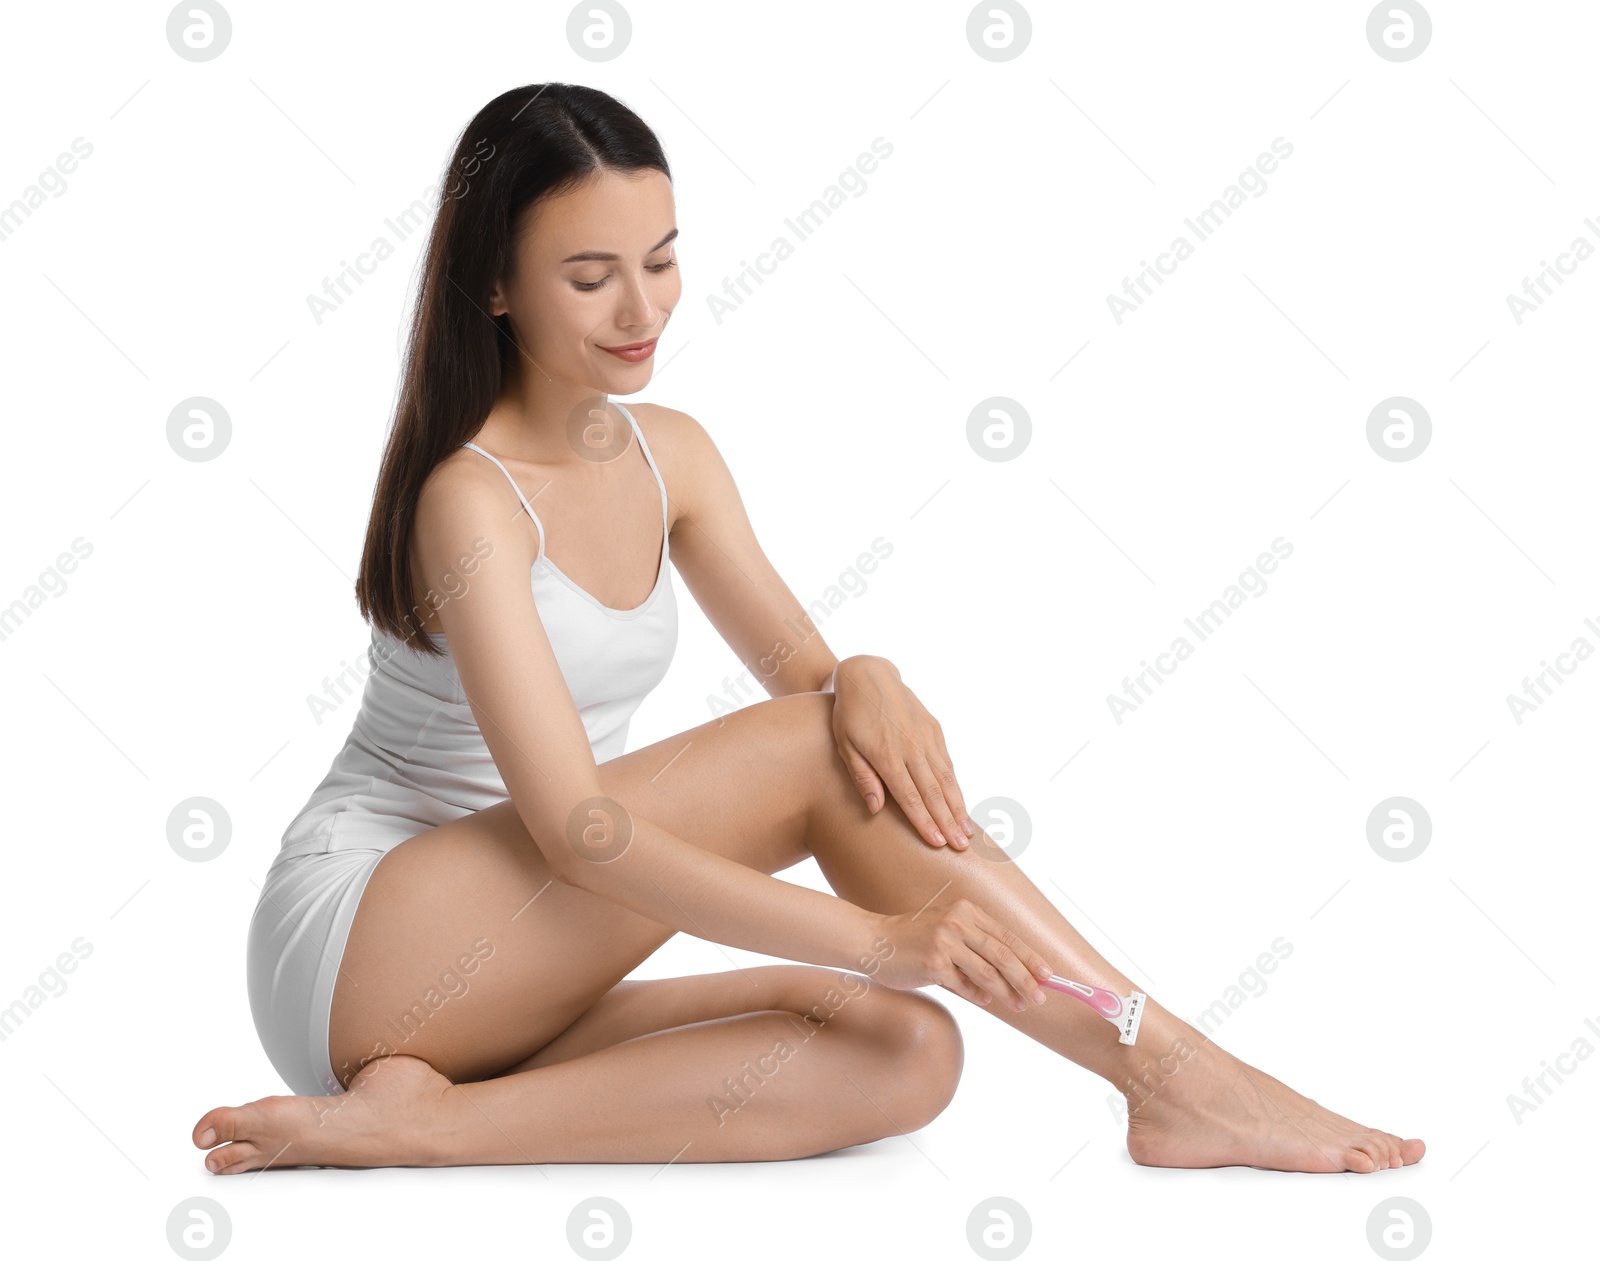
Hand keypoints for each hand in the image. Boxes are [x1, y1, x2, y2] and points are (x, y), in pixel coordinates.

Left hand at [829, 656, 974, 849]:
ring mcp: (925, 737)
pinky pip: (947, 762)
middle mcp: (911, 747)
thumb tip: (876, 809)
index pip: (910, 797)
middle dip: (948, 821)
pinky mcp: (934, 729)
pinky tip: (961, 803)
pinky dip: (955, 784)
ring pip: (946, 778)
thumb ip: (862, 777)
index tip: (937, 843)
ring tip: (968, 831)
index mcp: (887, 756)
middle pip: (933, 792)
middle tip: (961, 846)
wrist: (869, 676)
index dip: (924, 822)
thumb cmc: (849, 715)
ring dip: (958, 806)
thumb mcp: (845, 745)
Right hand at [871, 900, 1052, 1011]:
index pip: (1006, 936)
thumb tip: (1009, 978)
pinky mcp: (933, 961)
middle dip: (1025, 978)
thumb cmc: (911, 940)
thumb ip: (974, 949)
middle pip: (1002, 953)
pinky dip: (978, 995)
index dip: (1030, 956)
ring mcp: (945, 941)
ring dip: (1007, 991)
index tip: (1048, 974)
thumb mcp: (946, 932)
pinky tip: (987, 1002)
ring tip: (1020, 1005)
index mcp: (966, 910)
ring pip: (987, 971)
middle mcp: (958, 921)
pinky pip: (964, 984)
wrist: (873, 941)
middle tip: (1040, 996)